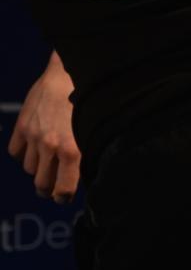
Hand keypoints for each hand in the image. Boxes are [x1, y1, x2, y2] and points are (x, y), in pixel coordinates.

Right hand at [5, 53, 80, 204]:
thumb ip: (87, 154)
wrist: (72, 72)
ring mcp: (34, 137)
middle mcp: (52, 147)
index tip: (65, 197)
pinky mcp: (22, 126)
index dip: (64, 197)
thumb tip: (86, 176)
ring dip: (37, 169)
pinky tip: (33, 149)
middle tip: (54, 186)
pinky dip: (22, 154)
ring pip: (29, 169)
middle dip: (49, 188)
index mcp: (74, 151)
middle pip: (42, 184)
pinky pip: (15, 153)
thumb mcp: (95, 131)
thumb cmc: (91, 101)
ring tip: (47, 164)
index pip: (63, 190)